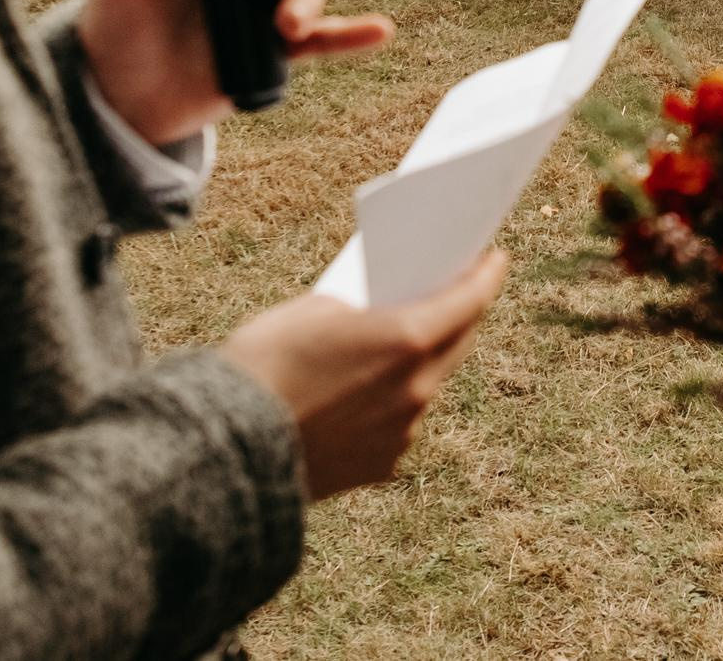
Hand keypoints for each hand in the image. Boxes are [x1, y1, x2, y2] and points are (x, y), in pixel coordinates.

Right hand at [221, 250, 509, 499]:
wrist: (227, 449)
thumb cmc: (263, 366)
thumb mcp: (311, 311)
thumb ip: (361, 310)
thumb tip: (376, 315)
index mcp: (407, 340)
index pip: (468, 299)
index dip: (486, 274)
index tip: (495, 258)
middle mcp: (417, 389)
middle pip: (458, 344)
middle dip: (459, 316)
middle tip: (456, 293)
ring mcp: (403, 432)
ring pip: (429, 385)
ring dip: (422, 362)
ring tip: (403, 341)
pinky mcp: (382, 464)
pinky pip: (401, 422)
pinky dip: (392, 402)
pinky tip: (368, 390)